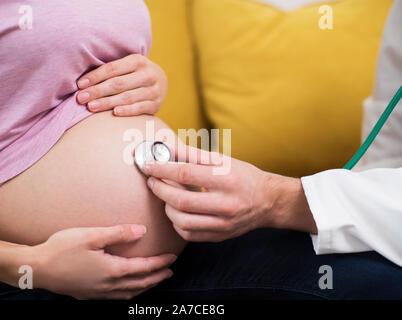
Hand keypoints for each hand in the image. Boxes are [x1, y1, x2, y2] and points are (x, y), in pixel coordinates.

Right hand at [30, 224, 175, 299]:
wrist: (36, 269)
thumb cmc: (62, 249)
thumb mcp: (91, 236)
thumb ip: (118, 233)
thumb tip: (142, 231)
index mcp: (112, 270)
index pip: (144, 268)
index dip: (160, 263)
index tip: (172, 257)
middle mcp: (108, 285)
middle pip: (140, 284)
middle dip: (158, 277)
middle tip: (170, 271)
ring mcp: (98, 293)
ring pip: (130, 293)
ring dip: (145, 286)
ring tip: (154, 280)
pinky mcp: (88, 294)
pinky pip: (117, 297)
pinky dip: (130, 292)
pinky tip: (128, 288)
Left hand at [76, 54, 166, 115]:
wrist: (161, 82)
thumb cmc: (134, 75)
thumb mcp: (127, 66)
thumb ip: (110, 71)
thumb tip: (82, 82)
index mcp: (138, 60)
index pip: (112, 69)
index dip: (95, 77)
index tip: (80, 85)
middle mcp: (148, 74)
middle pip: (118, 84)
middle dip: (97, 91)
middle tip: (81, 98)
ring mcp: (153, 90)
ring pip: (127, 97)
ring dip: (107, 103)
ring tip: (91, 107)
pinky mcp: (156, 104)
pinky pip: (140, 108)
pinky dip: (127, 111)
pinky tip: (115, 113)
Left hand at [142, 146, 315, 241]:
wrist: (268, 201)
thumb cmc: (242, 176)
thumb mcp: (222, 160)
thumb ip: (192, 154)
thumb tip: (166, 147)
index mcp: (226, 180)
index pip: (186, 173)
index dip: (163, 168)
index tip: (149, 165)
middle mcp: (226, 204)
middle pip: (181, 200)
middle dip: (159, 189)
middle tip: (152, 181)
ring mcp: (223, 223)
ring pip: (182, 221)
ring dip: (166, 207)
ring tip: (165, 196)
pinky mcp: (219, 236)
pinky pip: (188, 234)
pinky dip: (176, 222)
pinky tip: (177, 210)